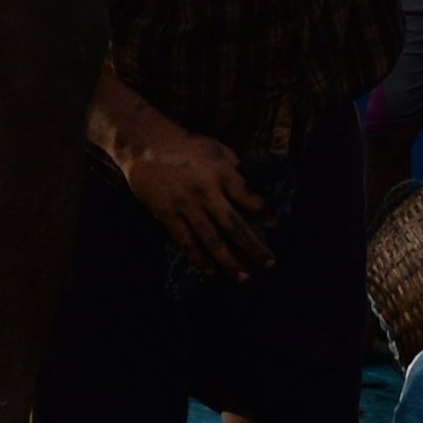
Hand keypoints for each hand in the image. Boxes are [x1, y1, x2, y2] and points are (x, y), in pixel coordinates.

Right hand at [104, 121, 276, 277]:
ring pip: (211, 239)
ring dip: (229, 260)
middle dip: (253, 246)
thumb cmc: (186, 146)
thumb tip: (251, 188)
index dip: (263, 212)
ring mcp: (187, 206)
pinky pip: (186, 242)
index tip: (274, 226)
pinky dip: (198, 258)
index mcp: (222, 173)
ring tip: (243, 277)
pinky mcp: (168, 215)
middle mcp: (207, 192)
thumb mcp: (216, 149)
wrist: (147, 146)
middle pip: (234, 224)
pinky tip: (210, 271)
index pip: (248, 197)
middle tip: (269, 263)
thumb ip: (233, 168)